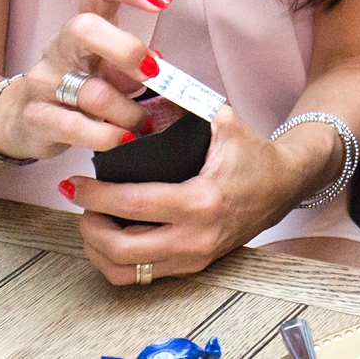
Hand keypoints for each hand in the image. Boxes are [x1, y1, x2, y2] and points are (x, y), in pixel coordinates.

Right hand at [0, 0, 169, 161]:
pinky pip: (74, 127)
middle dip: (127, 50)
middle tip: (154, 74)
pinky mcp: (34, 117)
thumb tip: (158, 65)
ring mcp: (43, 81)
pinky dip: (106, 135)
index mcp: (86, 25)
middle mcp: (61, 46)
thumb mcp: (109, 70)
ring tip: (144, 124)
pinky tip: (123, 139)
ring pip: (91, 91)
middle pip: (84, 27)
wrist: (22, 121)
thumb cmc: (80, 87)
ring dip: (129, 111)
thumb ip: (132, 65)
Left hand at [66, 104, 334, 284]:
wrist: (284, 186)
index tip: (75, 182)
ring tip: (91, 220)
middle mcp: (196, 237)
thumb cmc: (253, 153)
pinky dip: (116, 261)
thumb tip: (142, 83)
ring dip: (97, 248)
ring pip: (126, 271)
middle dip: (89, 226)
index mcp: (202, 200)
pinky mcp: (192, 267)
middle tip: (81, 202)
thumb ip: (186, 103)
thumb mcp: (224, 121)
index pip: (133, 204)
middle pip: (121, 249)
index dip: (95, 194)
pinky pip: (140, 277)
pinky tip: (110, 237)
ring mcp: (194, 257)